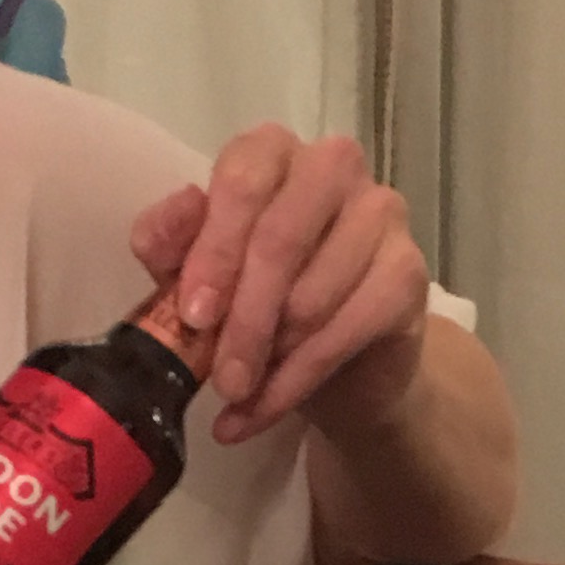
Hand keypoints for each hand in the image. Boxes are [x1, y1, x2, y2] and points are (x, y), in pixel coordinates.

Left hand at [131, 128, 428, 448]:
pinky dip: (297, 381)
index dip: (214, 249)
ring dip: (269, 358)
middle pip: (280, 237)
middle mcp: (333, 166)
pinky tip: (262, 411)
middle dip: (242, 317)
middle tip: (217, 375)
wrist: (338, 362)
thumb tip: (156, 236)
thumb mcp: (198, 275)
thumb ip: (171, 246)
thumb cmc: (259, 301)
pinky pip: (347, 331)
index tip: (193, 315)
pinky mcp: (408, 273)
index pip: (243, 179)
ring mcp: (380, 214)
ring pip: (313, 294)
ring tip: (238, 393)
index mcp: (272, 153)